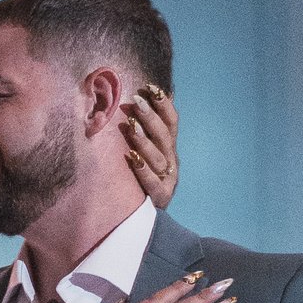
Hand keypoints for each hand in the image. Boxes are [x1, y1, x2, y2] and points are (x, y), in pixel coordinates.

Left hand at [121, 84, 179, 206]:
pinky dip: (143, 170)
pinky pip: (153, 184)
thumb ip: (145, 128)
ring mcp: (167, 179)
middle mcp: (171, 161)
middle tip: (136, 101)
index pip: (171, 122)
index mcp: (169, 147)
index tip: (150, 87)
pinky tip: (131, 158)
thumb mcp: (145, 150)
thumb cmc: (141, 175)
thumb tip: (145, 97)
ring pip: (159, 158)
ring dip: (145, 140)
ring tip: (131, 126)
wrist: (147, 216)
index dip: (163, 104)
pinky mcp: (160, 197)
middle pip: (165, 136)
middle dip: (151, 117)